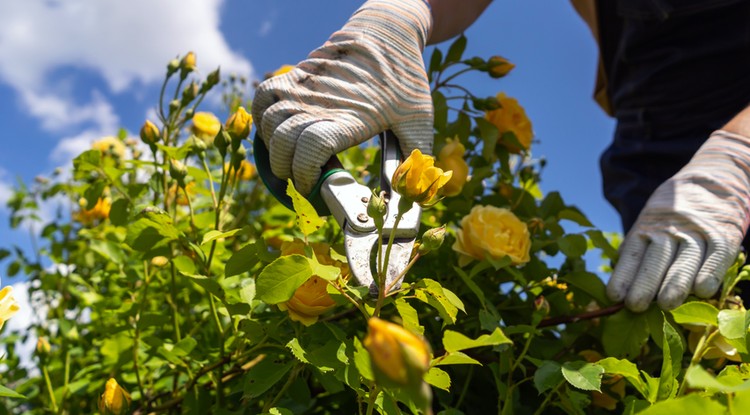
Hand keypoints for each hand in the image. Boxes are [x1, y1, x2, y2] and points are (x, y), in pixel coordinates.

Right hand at [252, 0, 433, 194]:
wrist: (388, 32)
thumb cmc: (406, 78)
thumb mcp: (419, 120)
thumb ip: (411, 158)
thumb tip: (400, 194)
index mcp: (350, 118)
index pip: (310, 149)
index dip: (304, 175)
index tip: (311, 187)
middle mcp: (321, 103)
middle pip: (283, 142)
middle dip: (286, 170)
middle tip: (300, 180)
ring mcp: (305, 87)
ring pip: (269, 122)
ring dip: (273, 147)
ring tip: (288, 159)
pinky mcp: (296, 75)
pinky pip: (263, 97)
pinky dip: (260, 118)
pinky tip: (274, 132)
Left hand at [607, 131, 749, 311]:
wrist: (714, 175)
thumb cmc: (675, 210)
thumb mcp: (650, 218)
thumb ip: (637, 244)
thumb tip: (616, 268)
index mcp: (648, 226)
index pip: (632, 253)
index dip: (623, 275)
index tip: (614, 297)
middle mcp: (670, 228)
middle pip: (656, 258)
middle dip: (645, 283)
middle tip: (636, 306)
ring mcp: (697, 230)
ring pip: (685, 258)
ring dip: (676, 283)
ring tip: (666, 304)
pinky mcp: (723, 233)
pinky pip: (717, 254)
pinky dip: (710, 271)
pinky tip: (703, 290)